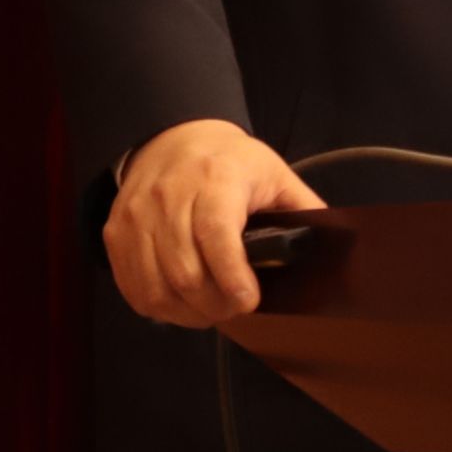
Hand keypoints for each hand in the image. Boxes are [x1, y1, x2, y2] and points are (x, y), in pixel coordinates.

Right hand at [104, 118, 327, 327]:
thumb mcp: (275, 174)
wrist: (173, 139)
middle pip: (185, 270)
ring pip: (156, 286)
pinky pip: (133, 287)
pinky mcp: (116, 233)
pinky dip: (159, 306)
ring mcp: (137, 217)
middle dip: (214, 305)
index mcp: (215, 179)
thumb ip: (303, 209)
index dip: (231, 276)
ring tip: (212, 313)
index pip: (216, 234)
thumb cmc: (229, 161)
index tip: (249, 301)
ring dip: (187, 313)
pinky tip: (182, 306)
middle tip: (236, 311)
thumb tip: (334, 245)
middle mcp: (169, 197)